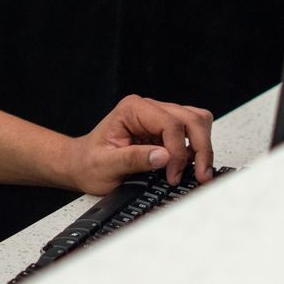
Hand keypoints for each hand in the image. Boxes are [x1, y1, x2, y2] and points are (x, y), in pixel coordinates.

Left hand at [58, 94, 213, 194]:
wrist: (81, 164)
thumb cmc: (89, 163)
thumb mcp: (106, 165)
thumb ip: (133, 159)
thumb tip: (164, 157)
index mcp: (131, 109)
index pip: (169, 123)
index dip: (177, 151)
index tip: (173, 175)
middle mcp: (148, 108)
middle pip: (191, 118)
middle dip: (200, 148)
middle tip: (200, 175)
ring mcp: (159, 116)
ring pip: (197, 120)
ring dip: (202, 146)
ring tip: (197, 171)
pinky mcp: (166, 129)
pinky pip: (192, 130)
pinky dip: (197, 148)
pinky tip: (189, 166)